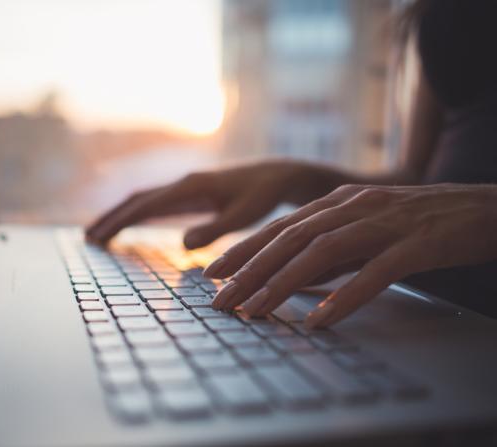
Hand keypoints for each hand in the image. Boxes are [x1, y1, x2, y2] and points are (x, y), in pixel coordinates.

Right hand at [86, 159, 336, 248]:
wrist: (277, 176)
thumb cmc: (264, 196)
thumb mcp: (244, 215)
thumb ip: (215, 229)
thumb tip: (183, 244)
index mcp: (191, 187)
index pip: (146, 205)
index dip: (120, 221)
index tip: (99, 237)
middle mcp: (183, 184)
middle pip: (137, 200)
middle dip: (112, 218)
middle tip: (88, 238)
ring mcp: (185, 187)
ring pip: (143, 200)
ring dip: (120, 216)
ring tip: (98, 234)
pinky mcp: (191, 194)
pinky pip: (156, 203)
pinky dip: (137, 214)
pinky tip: (130, 225)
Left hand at [204, 183, 496, 327]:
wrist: (484, 206)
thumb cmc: (421, 221)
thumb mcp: (366, 228)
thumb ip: (333, 249)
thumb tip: (294, 278)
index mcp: (339, 202)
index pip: (280, 227)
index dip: (244, 250)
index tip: (212, 274)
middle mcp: (354, 206)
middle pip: (291, 238)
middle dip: (250, 270)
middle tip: (220, 299)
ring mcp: (385, 222)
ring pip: (323, 252)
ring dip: (283, 283)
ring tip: (256, 311)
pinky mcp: (417, 243)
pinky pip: (375, 272)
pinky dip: (345, 295)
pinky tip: (321, 319)